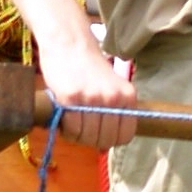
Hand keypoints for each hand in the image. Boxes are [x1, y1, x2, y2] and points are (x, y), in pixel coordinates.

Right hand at [36, 33, 140, 150]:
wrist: (70, 43)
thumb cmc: (89, 68)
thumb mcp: (111, 88)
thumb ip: (113, 114)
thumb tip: (104, 147)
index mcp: (128, 96)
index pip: (125, 136)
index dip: (110, 140)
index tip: (99, 135)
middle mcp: (113, 99)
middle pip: (105, 140)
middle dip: (92, 141)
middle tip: (81, 130)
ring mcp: (92, 99)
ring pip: (87, 137)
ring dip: (77, 137)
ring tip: (71, 124)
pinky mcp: (70, 99)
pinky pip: (71, 129)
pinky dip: (66, 130)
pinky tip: (64, 120)